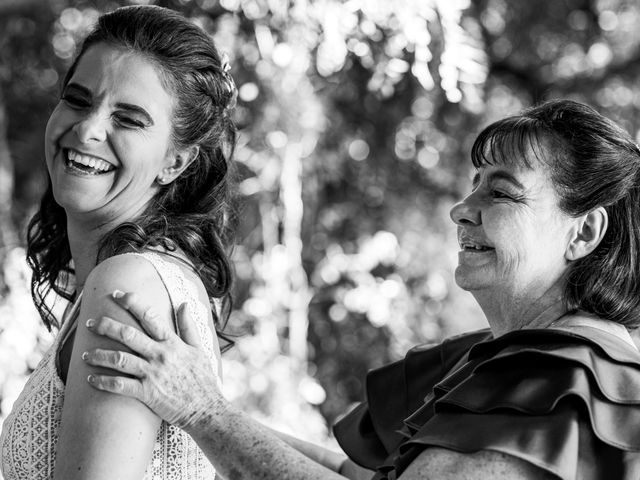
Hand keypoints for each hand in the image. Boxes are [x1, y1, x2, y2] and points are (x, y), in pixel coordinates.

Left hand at [82, 291, 223, 430]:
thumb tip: (183, 304)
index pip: (150, 316)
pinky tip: (91, 379)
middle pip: (128, 335)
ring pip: (119, 360)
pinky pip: (120, 386)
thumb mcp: (199, 348)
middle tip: (91, 323)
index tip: (118, 295)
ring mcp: (153, 374)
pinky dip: (103, 382)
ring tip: (84, 354)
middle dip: (106, 326)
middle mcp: (160, 355)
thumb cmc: (203, 379)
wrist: (206, 409)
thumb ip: (188, 326)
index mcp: (172, 343)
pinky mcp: (147, 393)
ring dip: (99, 355)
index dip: (132, 303)